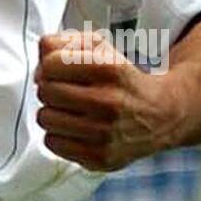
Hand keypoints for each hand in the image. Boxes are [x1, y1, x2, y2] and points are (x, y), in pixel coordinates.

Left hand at [35, 29, 178, 171]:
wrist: (160, 116)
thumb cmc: (121, 80)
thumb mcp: (100, 48)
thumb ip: (63, 43)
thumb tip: (40, 66)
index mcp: (109, 68)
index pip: (51, 63)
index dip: (50, 65)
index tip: (59, 70)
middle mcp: (108, 101)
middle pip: (45, 91)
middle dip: (50, 88)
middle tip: (65, 90)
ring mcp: (105, 133)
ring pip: (45, 118)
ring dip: (52, 112)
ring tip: (70, 110)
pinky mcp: (100, 158)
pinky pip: (52, 143)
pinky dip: (58, 135)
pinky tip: (75, 128)